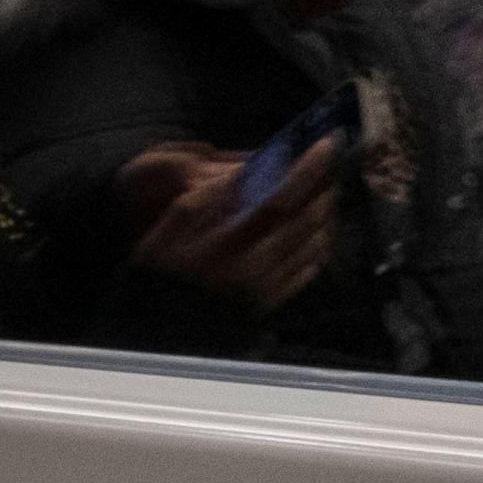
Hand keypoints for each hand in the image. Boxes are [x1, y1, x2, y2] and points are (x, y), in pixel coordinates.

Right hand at [118, 138, 341, 311]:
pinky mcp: (274, 301)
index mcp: (226, 247)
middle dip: (323, 186)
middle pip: (307, 219)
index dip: (306, 170)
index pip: (279, 201)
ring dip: (324, 212)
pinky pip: (310, 267)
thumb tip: (235, 176)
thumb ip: (196, 205)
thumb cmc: (155, 284)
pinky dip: (318, 243)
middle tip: (327, 165)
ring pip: (316, 241)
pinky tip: (309, 231)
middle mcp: (256, 267)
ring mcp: (269, 287)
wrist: (157, 338)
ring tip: (320, 192)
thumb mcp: (159, 239)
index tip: (325, 144)